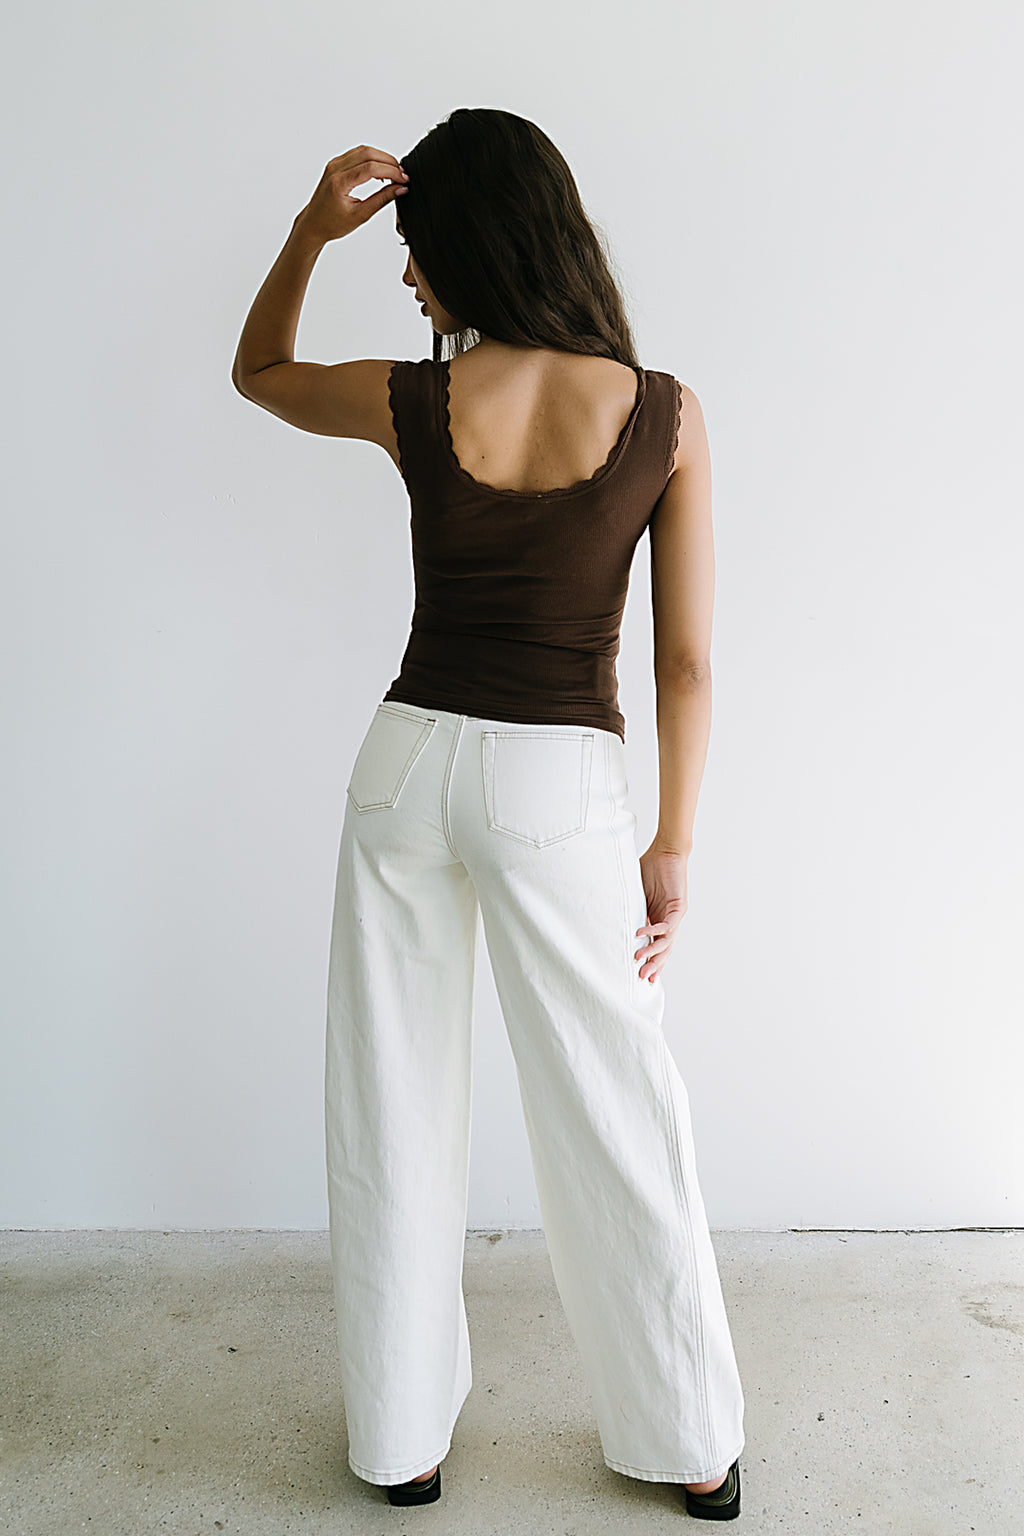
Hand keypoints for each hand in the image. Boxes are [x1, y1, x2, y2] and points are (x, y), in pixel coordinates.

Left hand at [295, 146, 408, 245]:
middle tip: (402, 175)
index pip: (370, 168)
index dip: (391, 171)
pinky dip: (372, 158)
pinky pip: (357, 154)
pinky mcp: (336, 164)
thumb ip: (382, 200)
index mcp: (339, 183)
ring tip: (394, 173)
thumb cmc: (333, 224)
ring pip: (364, 150)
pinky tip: (381, 171)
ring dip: (382, 158)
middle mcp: (335, 169)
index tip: (404, 179)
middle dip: (389, 162)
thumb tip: (400, 189)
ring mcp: (334, 164)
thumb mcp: (361, 215)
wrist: (313, 224)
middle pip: (368, 153)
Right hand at [634, 844, 688, 983]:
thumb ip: (625, 905)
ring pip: (666, 941)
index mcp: (656, 919)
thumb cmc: (650, 867)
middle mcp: (667, 921)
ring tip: (638, 960)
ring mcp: (674, 915)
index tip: (640, 978)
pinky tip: (640, 935)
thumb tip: (604, 911)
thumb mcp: (633, 892)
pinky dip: (653, 931)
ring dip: (652, 952)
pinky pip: (666, 925)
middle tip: (641, 979)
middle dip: (653, 966)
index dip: (650, 962)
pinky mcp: (679, 907)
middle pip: (662, 950)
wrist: (666, 851)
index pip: (654, 946)